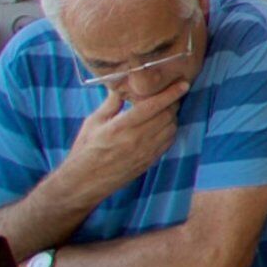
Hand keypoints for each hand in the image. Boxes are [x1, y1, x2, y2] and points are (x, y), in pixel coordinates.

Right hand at [63, 85, 184, 191]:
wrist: (84, 182)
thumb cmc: (85, 149)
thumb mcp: (93, 123)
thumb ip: (111, 104)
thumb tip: (122, 85)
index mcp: (120, 127)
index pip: (152, 106)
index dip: (170, 94)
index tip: (183, 84)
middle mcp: (136, 139)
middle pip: (166, 116)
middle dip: (172, 103)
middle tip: (171, 94)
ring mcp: (145, 152)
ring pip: (171, 128)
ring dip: (172, 116)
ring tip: (166, 109)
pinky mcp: (149, 161)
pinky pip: (168, 142)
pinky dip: (170, 130)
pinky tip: (163, 125)